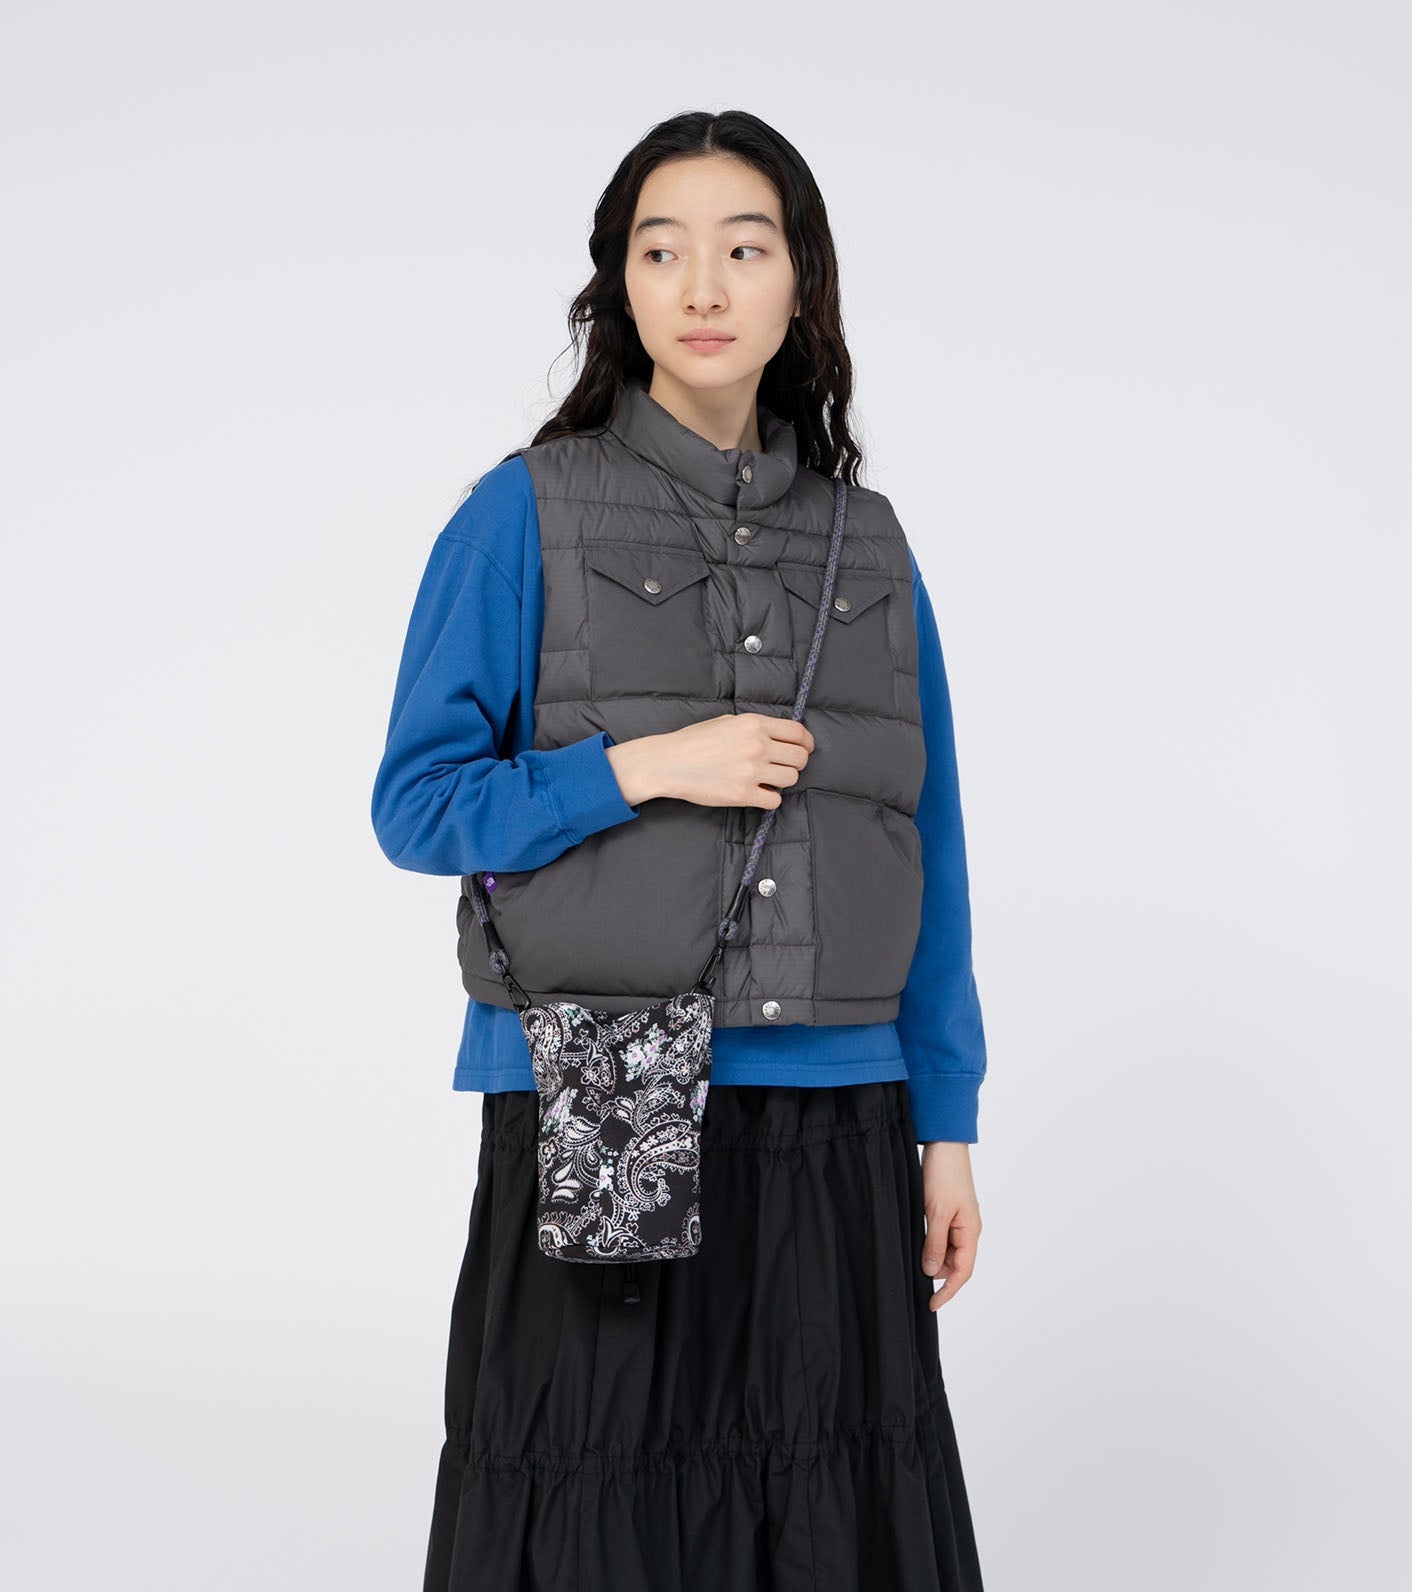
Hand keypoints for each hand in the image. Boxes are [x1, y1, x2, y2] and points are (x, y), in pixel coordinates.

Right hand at [607, 713, 815, 809]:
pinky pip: (775, 800)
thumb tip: (779, 736)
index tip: (804, 748)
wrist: (669, 762)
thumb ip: (755, 728)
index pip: (798, 732)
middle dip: (797, 763)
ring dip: (783, 780)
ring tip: (768, 779)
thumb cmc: (694, 741)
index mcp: (754, 724)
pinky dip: (770, 798)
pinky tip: (758, 793)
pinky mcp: (743, 795)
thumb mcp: (727, 721)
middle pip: (800, 758)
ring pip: (791, 779)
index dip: (806, 742)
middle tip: (785, 766)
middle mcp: (757, 746)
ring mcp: (751, 771)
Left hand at [919, 1142, 980, 1310]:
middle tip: (914, 1276)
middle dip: (937, 1273)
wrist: (944, 1145)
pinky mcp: (949, 1212)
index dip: (948, 1291)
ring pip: (948, 1251)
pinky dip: (931, 1244)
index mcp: (971, 1232)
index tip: (932, 1305)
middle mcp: (968, 1229)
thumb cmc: (944, 1175)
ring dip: (933, 1257)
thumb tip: (932, 1272)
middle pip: (956, 1264)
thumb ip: (935, 1243)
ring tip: (913, 1256)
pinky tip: (917, 1242)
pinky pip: (942, 1237)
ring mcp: (960, 1221)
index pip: (963, 1272)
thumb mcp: (936, 1212)